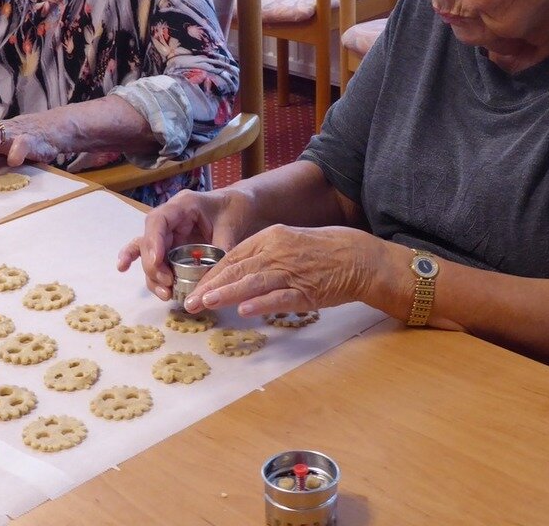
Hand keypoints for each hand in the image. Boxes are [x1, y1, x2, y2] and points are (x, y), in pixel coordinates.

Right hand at [116, 188, 256, 300]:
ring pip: (150, 251)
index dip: (153, 242)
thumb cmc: (236, 209)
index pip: (158, 220)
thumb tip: (211, 282)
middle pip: (149, 240)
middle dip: (154, 265)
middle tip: (167, 284)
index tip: (156, 262)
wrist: (242, 204)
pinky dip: (137, 261)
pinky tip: (122, 268)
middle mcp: (170, 217)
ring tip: (165, 293)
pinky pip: (152, 252)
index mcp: (183, 205)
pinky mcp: (172, 243)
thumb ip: (220, 252)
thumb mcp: (232, 228)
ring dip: (152, 273)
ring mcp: (169, 231)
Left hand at [181, 224, 385, 316]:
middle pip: (237, 269)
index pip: (233, 256)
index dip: (212, 274)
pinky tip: (245, 311)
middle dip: (211, 287)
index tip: (196, 288)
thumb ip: (263, 254)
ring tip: (206, 304)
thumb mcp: (288, 241)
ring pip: (253, 283)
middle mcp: (277, 251)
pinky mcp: (306, 291)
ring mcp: (291, 272)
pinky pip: (279, 298)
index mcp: (271, 237)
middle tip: (190, 302)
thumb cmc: (323, 249)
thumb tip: (237, 272)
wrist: (358, 257)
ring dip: (227, 294)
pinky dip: (261, 304)